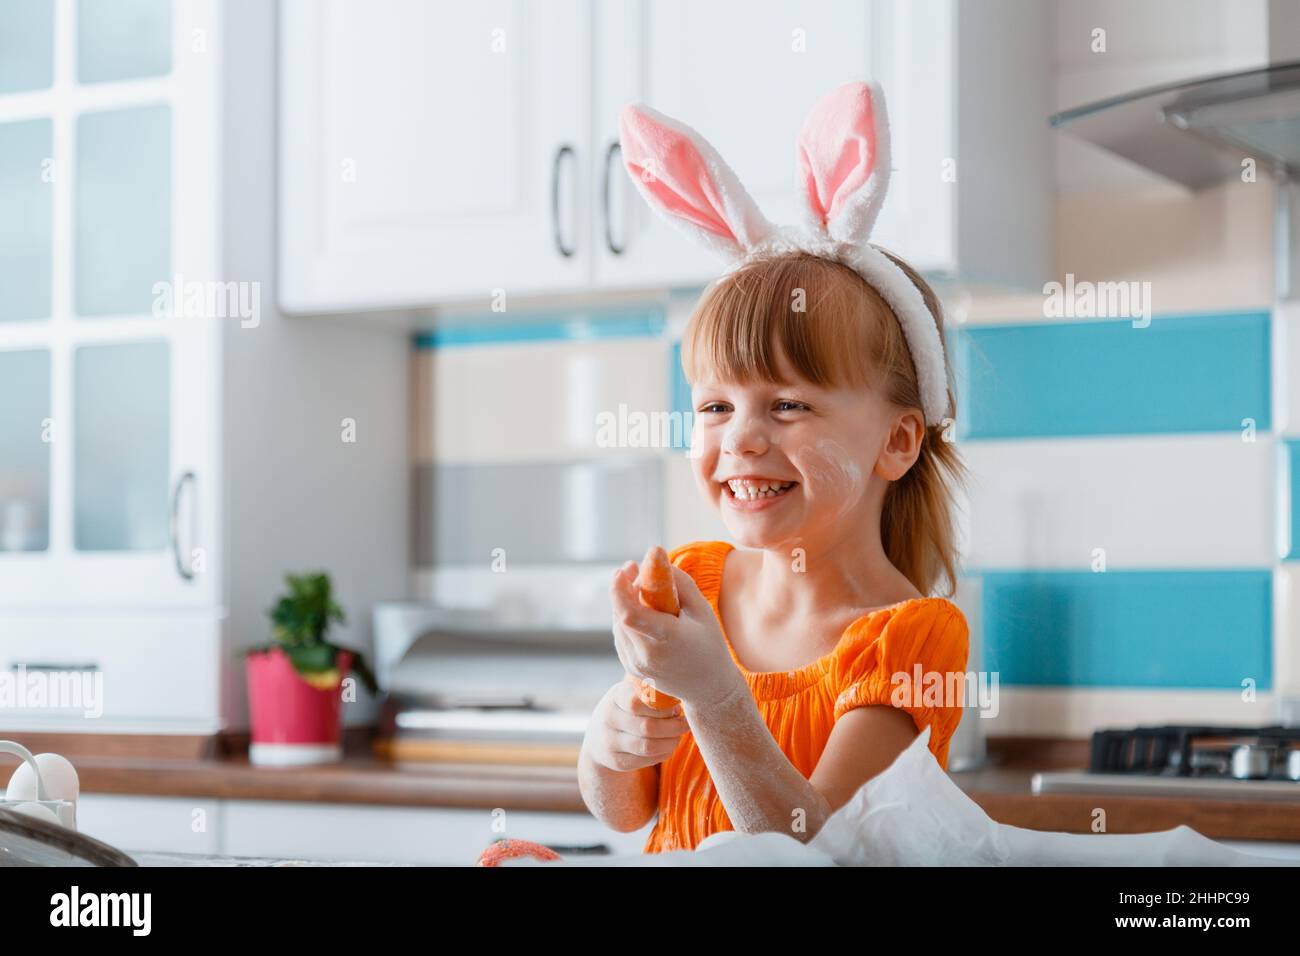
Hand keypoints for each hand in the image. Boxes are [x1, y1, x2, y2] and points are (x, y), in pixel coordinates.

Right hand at [582, 678, 690, 771]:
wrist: (600, 737)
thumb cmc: (628, 709)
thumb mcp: (634, 694)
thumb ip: (654, 695)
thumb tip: (678, 704)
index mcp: (616, 696)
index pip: (637, 703)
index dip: (663, 707)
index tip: (677, 707)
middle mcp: (608, 719)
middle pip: (647, 727)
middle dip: (673, 727)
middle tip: (685, 724)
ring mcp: (610, 743)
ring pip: (649, 747)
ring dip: (671, 742)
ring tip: (678, 735)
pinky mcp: (617, 762)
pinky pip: (647, 760)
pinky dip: (663, 753)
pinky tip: (667, 745)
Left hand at [608, 560, 745, 708]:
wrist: (709, 688)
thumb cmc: (710, 645)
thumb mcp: (702, 610)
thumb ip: (680, 583)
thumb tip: (656, 559)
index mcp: (667, 639)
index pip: (630, 614)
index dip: (620, 588)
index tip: (624, 568)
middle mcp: (646, 655)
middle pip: (620, 614)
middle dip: (622, 587)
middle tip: (633, 568)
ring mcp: (636, 664)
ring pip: (618, 624)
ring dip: (623, 601)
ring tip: (642, 588)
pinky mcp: (631, 667)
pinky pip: (621, 635)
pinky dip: (626, 618)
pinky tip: (642, 610)